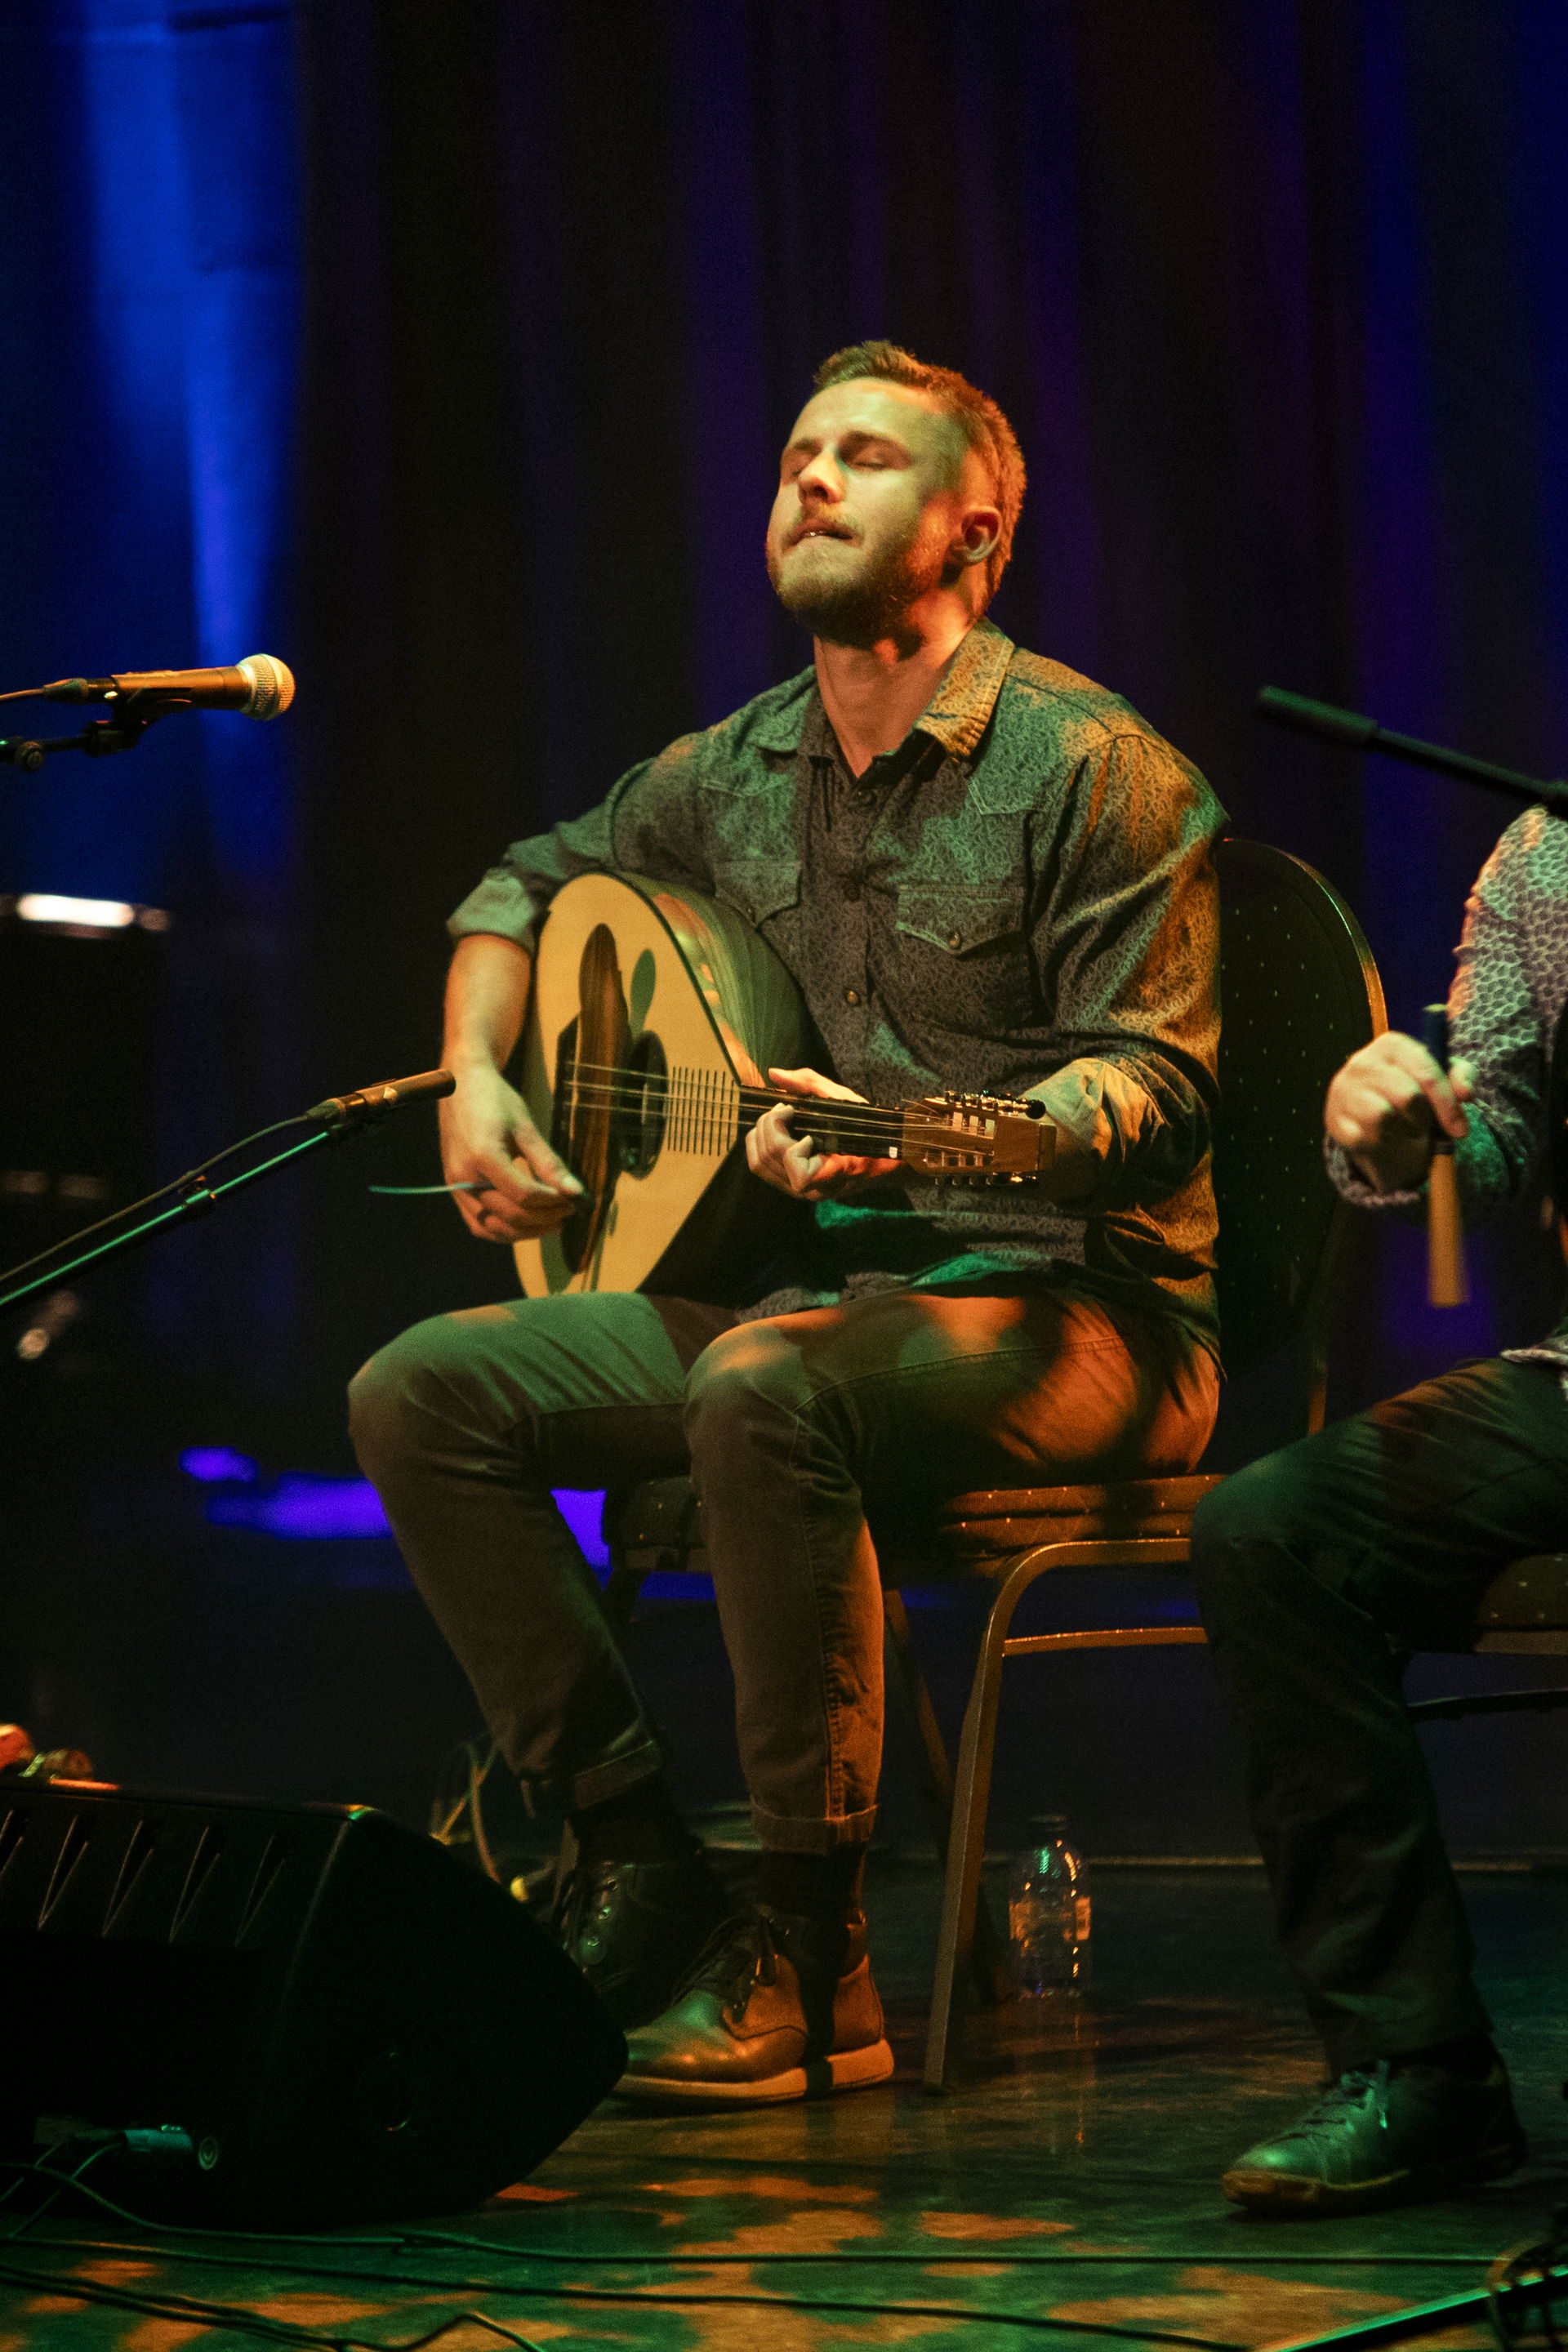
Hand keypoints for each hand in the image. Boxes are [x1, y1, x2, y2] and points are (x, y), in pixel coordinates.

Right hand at [439, 1063, 582, 1243]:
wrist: (460, 1086)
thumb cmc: (495, 1100)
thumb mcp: (526, 1127)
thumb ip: (549, 1162)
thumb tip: (575, 1190)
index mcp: (483, 1155)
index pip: (524, 1194)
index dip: (552, 1202)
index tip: (573, 1199)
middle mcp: (464, 1175)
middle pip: (510, 1214)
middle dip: (544, 1218)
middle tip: (568, 1210)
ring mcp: (455, 1185)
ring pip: (493, 1227)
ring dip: (525, 1232)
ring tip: (551, 1222)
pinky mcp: (453, 1189)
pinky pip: (477, 1224)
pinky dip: (502, 1231)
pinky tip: (525, 1225)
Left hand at [745, 1065, 901, 1201]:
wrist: (878, 1160)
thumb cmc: (866, 1130)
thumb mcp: (845, 1101)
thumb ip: (810, 1085)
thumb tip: (774, 1074)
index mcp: (835, 1174)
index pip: (801, 1175)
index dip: (795, 1150)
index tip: (809, 1134)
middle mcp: (813, 1189)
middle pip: (770, 1158)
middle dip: (770, 1125)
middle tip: (786, 1108)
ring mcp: (798, 1191)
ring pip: (758, 1163)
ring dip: (761, 1132)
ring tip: (778, 1117)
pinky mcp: (788, 1186)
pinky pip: (759, 1167)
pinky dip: (758, 1142)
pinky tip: (773, 1128)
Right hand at [1324, 1033, 1474, 1193]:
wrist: (1367, 1112)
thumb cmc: (1409, 1089)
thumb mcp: (1438, 1077)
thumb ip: (1459, 1077)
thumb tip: (1465, 1093)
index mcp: (1391, 1044)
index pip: (1426, 1070)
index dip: (1447, 1102)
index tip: (1460, 1129)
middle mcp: (1363, 1061)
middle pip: (1407, 1096)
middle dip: (1424, 1118)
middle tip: (1425, 1125)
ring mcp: (1344, 1090)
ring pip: (1384, 1118)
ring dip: (1402, 1130)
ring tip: (1404, 1127)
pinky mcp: (1335, 1119)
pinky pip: (1366, 1138)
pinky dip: (1382, 1143)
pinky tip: (1383, 1136)